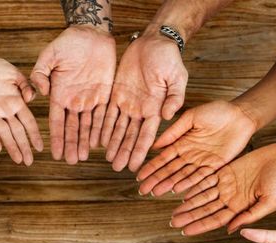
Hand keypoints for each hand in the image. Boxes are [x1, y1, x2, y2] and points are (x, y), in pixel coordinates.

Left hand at [0, 54, 42, 165]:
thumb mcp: (13, 73)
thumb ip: (24, 85)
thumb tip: (31, 97)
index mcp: (16, 102)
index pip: (28, 122)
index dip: (34, 135)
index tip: (40, 148)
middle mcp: (5, 111)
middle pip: (16, 132)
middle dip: (23, 147)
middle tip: (29, 162)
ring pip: (3, 134)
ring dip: (10, 147)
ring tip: (17, 160)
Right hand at [31, 26, 116, 163]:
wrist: (90, 34)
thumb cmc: (67, 43)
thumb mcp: (49, 56)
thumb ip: (40, 73)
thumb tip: (40, 92)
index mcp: (59, 94)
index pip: (56, 121)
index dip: (56, 138)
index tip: (54, 153)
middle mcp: (74, 101)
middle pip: (72, 128)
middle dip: (71, 145)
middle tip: (71, 161)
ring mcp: (89, 99)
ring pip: (87, 125)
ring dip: (85, 141)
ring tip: (83, 157)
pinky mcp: (104, 94)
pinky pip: (104, 115)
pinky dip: (102, 129)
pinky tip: (99, 142)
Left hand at [102, 34, 187, 172]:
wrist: (154, 42)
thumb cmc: (169, 58)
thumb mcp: (177, 77)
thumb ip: (174, 97)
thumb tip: (167, 116)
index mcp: (155, 108)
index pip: (147, 135)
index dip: (140, 151)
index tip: (135, 166)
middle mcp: (141, 110)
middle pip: (130, 135)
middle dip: (124, 152)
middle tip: (117, 167)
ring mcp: (128, 103)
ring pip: (118, 128)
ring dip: (113, 144)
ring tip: (108, 159)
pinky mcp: (117, 93)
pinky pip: (107, 113)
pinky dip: (102, 126)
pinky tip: (98, 139)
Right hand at [136, 101, 256, 195]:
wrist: (241, 115)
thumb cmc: (217, 111)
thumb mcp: (191, 117)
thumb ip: (174, 132)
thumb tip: (155, 145)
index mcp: (182, 143)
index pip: (163, 158)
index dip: (151, 167)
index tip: (139, 176)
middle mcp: (190, 155)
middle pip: (169, 170)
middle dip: (156, 180)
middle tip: (143, 190)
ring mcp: (202, 162)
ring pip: (182, 176)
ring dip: (169, 184)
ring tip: (156, 192)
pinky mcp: (216, 166)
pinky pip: (201, 177)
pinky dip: (189, 184)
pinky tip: (178, 191)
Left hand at [170, 144, 275, 235]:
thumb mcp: (269, 202)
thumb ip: (250, 216)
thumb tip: (230, 230)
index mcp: (240, 208)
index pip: (216, 220)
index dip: (200, 226)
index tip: (185, 232)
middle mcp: (230, 199)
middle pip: (205, 210)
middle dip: (189, 217)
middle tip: (173, 223)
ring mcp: (226, 185)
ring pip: (203, 196)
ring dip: (188, 204)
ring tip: (174, 211)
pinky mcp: (224, 172)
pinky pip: (206, 180)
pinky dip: (194, 186)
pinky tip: (181, 192)